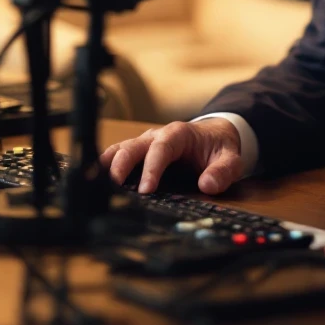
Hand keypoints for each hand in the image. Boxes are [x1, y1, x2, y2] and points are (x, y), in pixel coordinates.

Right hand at [99, 119, 243, 194]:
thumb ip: (223, 171)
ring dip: (106, 168)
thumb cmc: (218, 148)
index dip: (151, 167)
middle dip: (121, 167)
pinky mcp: (136, 154)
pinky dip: (103, 170)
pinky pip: (115, 159)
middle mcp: (156, 136)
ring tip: (94, 188)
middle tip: (113, 190)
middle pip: (132, 147)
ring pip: (118, 151)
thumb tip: (208, 185)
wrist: (213, 136)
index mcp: (178, 134)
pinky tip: (94, 186)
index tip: (146, 189)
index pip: (161, 148)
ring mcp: (143, 144)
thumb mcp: (230, 158)